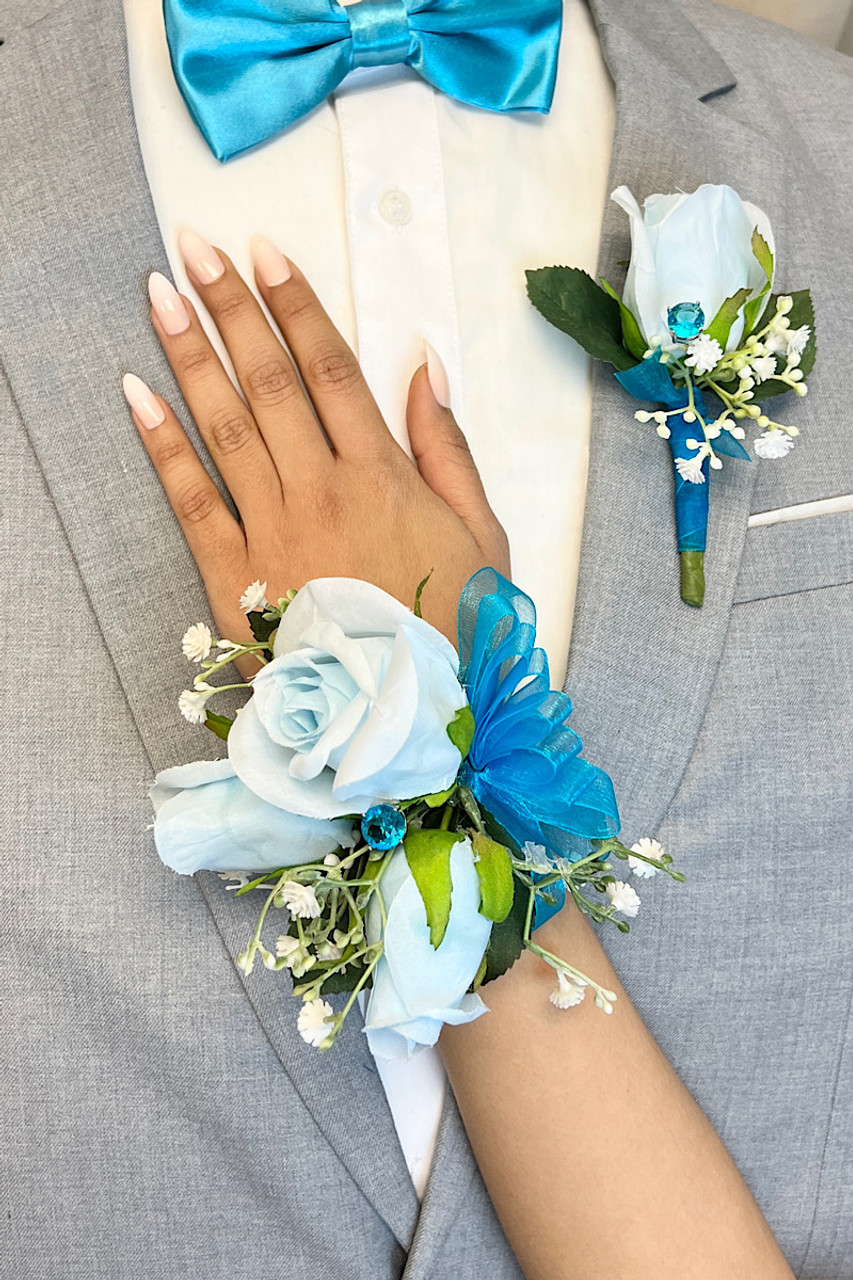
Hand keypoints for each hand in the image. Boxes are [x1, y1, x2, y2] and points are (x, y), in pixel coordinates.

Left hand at [124, 232, 508, 645]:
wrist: (404, 724)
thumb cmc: (451, 632)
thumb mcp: (483, 539)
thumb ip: (449, 450)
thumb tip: (426, 366)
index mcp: (383, 476)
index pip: (332, 368)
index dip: (295, 305)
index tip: (264, 253)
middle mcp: (321, 489)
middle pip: (270, 380)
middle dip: (230, 307)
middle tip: (194, 247)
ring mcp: (272, 532)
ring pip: (226, 425)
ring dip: (190, 354)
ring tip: (160, 294)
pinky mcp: (233, 579)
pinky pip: (191, 500)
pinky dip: (163, 446)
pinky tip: (137, 394)